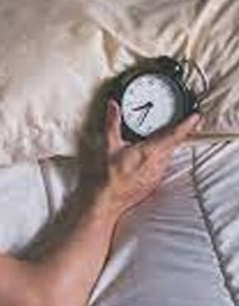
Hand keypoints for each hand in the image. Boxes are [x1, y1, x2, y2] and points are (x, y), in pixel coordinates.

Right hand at [95, 100, 200, 216]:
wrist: (109, 199)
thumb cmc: (110, 175)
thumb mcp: (109, 146)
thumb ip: (113, 123)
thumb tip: (113, 106)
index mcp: (150, 152)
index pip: (174, 135)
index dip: (187, 125)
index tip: (195, 116)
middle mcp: (159, 163)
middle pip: (174, 144)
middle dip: (178, 133)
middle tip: (182, 123)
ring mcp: (158, 173)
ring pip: (168, 155)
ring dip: (167, 146)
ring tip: (161, 138)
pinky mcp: (155, 181)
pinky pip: (163, 165)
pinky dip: (160, 158)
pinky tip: (150, 157)